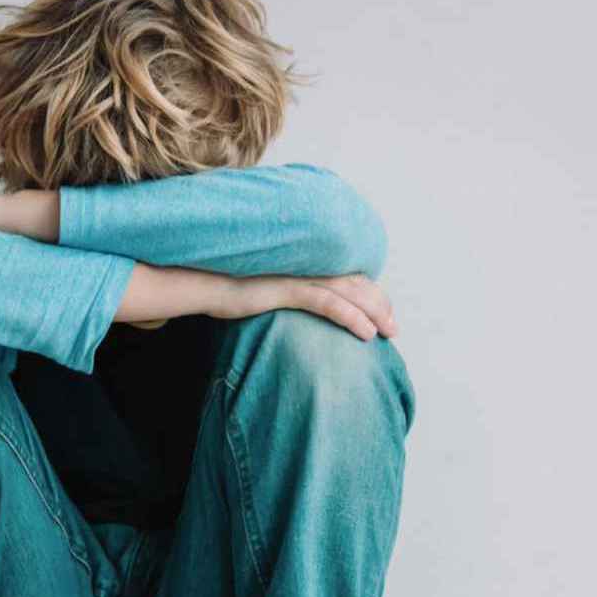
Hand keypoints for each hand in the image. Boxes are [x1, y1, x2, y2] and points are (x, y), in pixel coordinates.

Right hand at [217, 272, 396, 340]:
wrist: (202, 281)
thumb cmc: (228, 287)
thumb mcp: (261, 290)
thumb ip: (283, 292)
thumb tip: (291, 305)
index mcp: (304, 263)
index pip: (347, 276)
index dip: (369, 294)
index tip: (381, 313)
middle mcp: (307, 265)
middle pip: (356, 283)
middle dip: (379, 305)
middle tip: (394, 328)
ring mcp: (299, 275)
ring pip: (350, 293)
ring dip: (375, 314)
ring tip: (389, 333)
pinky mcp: (288, 289)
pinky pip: (329, 304)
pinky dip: (352, 318)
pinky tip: (367, 334)